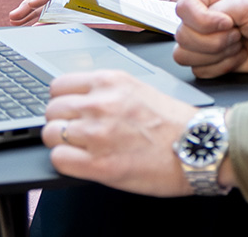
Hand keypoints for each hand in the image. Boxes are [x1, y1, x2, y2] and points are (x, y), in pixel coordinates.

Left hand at [42, 70, 198, 195]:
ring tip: (79, 147)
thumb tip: (80, 99)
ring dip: (61, 142)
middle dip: (59, 121)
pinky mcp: (98, 165)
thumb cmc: (173, 121)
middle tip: (73, 130)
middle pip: (51, 110)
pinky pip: (59, 159)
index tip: (67, 108)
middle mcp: (101, 104)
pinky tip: (81, 161)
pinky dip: (65, 161)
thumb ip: (107, 91)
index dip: (61, 99)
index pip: (59, 85)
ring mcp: (98, 134)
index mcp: (111, 81)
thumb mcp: (138, 89)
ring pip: (50, 134)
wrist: (197, 146)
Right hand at [173, 0, 247, 78]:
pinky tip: (239, 57)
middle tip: (238, 34)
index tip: (228, 23)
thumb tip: (201, 24)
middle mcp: (206, 16)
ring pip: (185, 55)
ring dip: (216, 55)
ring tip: (238, 45)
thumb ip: (220, 9)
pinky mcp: (213, 61)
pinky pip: (198, 72)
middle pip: (182, 35)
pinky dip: (221, 68)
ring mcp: (208, 40)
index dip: (202, 20)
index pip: (183, 7)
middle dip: (214, 41)